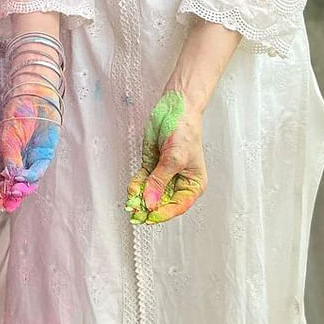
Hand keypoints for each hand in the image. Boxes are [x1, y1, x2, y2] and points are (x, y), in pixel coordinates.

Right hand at [0, 80, 61, 211]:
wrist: (35, 98)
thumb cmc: (17, 114)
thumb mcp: (8, 139)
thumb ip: (10, 159)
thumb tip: (12, 179)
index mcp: (3, 155)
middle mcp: (18, 159)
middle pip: (13, 183)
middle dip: (10, 196)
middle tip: (7, 206)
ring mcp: (31, 158)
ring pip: (26, 180)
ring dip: (21, 189)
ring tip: (15, 194)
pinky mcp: (45, 154)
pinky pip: (38, 170)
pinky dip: (31, 177)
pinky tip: (24, 181)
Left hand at [125, 90, 205, 224]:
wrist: (174, 108)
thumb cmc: (185, 130)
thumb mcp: (174, 159)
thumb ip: (160, 181)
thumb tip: (151, 201)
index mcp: (193, 184)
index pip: (177, 205)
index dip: (162, 213)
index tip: (149, 215)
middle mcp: (178, 182)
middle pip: (162, 202)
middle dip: (148, 207)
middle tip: (135, 212)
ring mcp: (164, 174)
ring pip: (150, 192)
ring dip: (140, 198)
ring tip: (131, 203)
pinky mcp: (152, 165)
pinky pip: (142, 180)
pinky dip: (136, 186)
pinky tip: (132, 190)